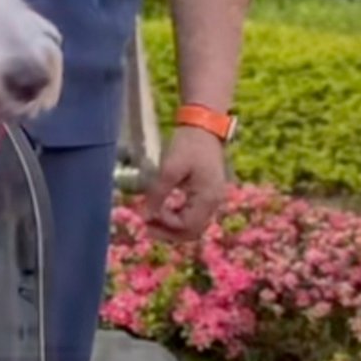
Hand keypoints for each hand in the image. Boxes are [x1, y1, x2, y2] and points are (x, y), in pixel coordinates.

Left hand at [143, 127, 227, 242]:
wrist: (204, 127)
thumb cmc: (188, 145)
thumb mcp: (170, 168)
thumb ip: (158, 193)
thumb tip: (146, 215)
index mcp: (208, 198)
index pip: (186, 226)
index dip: (165, 224)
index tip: (148, 212)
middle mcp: (214, 203)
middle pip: (192, 231)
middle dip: (168, 233)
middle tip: (146, 228)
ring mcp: (213, 200)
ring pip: (194, 226)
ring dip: (173, 227)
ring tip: (152, 222)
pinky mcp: (208, 195)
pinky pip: (195, 216)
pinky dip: (179, 218)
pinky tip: (163, 211)